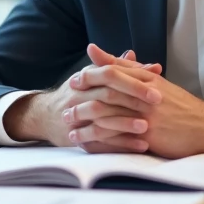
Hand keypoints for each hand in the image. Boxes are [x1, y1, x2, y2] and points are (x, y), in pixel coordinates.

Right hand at [2, 44, 162, 144]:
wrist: (46, 116)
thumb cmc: (77, 93)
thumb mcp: (92, 76)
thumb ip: (116, 68)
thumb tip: (140, 58)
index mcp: (85, 78)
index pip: (110, 75)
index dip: (133, 82)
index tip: (157, 89)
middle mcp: (79, 96)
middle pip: (107, 96)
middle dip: (133, 101)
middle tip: (157, 106)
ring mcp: (76, 118)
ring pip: (102, 120)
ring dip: (126, 124)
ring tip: (147, 128)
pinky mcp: (78, 138)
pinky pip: (100, 143)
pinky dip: (121, 145)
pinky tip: (141, 146)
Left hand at [63, 48, 203, 157]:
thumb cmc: (180, 105)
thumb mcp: (156, 82)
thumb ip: (129, 68)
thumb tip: (101, 52)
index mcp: (145, 79)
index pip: (111, 72)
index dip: (90, 77)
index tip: (73, 82)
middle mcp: (143, 94)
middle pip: (105, 92)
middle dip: (82, 100)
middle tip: (65, 107)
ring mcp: (145, 115)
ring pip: (107, 115)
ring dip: (86, 122)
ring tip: (70, 128)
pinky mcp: (147, 135)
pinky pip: (117, 136)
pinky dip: (99, 140)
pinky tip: (87, 144)